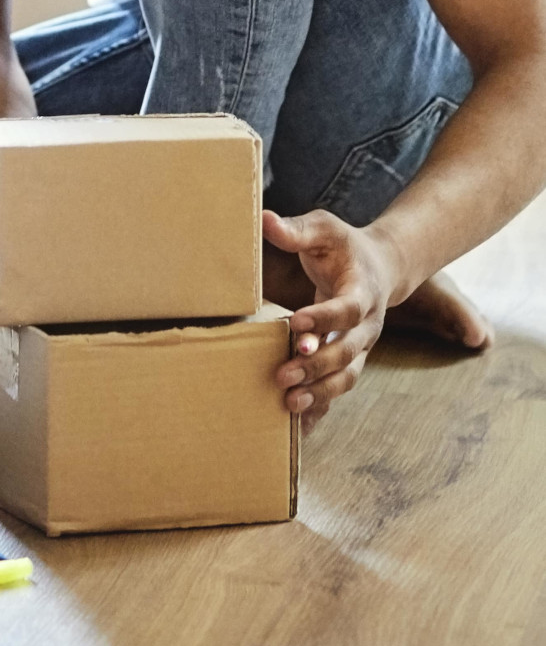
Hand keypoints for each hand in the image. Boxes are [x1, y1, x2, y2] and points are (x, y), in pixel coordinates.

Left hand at [262, 208, 403, 431]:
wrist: (380, 268)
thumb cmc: (343, 246)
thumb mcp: (323, 228)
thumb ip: (296, 229)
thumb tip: (264, 219)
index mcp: (364, 292)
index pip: (346, 309)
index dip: (324, 318)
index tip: (294, 323)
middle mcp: (367, 326)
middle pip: (347, 352)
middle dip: (316, 365)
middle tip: (283, 373)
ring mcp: (361, 348)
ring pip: (346, 377)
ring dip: (320, 392)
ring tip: (289, 402)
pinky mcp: (349, 360)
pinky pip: (337, 388)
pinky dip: (321, 407)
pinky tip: (298, 426)